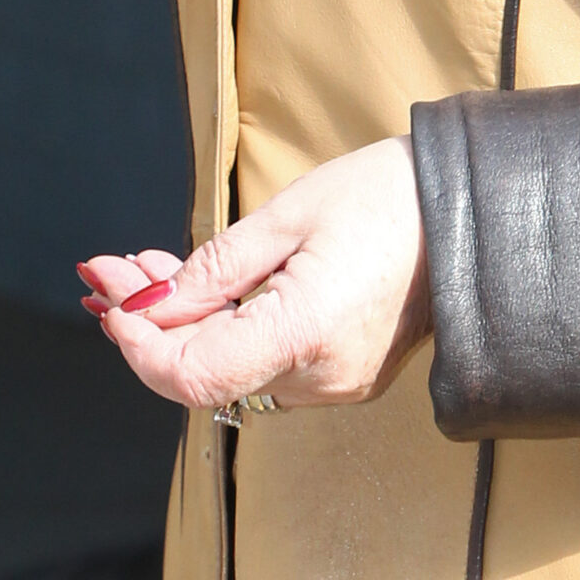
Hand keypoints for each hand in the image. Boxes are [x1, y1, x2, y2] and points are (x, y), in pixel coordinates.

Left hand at [78, 136, 430, 413]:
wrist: (470, 208)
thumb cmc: (390, 196)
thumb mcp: (292, 212)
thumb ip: (217, 266)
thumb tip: (152, 304)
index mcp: (305, 333)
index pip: (194, 374)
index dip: (140, 346)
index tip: (110, 303)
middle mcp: (320, 377)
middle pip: (207, 372)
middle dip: (150, 323)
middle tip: (109, 271)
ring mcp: (336, 383)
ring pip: (232, 367)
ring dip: (185, 324)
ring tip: (147, 269)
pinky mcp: (344, 372)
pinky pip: (266, 362)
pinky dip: (226, 329)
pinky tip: (200, 291)